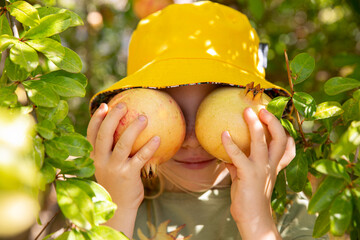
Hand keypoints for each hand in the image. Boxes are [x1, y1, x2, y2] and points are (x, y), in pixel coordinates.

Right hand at [86, 102, 159, 235]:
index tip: (104, 105)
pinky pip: (140, 157)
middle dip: (112, 118)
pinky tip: (158, 138)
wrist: (119, 207)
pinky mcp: (128, 175)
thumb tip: (126, 129)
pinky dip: (149, 147)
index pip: (91, 135)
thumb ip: (111, 151)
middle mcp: (101, 161)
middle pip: (104, 135)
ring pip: (122, 144)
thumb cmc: (116, 182)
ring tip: (144, 117)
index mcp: (95, 157)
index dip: (97, 119)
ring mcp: (114, 168)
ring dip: (133, 129)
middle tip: (124, 105)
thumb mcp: (108, 166)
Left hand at [222, 108, 294, 239]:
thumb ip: (239, 165)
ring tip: (247, 112)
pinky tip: (223, 134)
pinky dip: (230, 144)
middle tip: (262, 109)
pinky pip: (238, 155)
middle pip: (280, 139)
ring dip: (255, 125)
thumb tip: (225, 156)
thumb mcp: (246, 178)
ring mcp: (261, 169)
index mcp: (273, 166)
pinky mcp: (248, 174)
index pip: (287, 147)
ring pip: (261, 142)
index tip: (276, 120)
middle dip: (273, 122)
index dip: (286, 132)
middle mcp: (270, 166)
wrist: (253, 218)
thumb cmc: (248, 197)